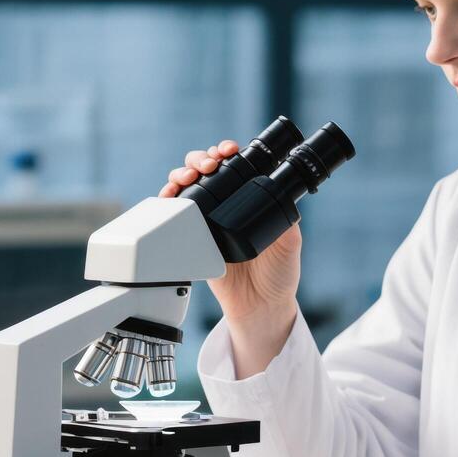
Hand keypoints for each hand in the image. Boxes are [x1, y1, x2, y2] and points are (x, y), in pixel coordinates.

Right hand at [161, 140, 300, 374]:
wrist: (260, 306)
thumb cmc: (278, 274)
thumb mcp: (289, 241)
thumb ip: (286, 218)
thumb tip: (283, 192)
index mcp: (249, 201)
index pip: (234, 167)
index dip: (227, 152)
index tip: (229, 150)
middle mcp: (226, 207)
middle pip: (204, 170)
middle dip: (201, 158)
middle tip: (209, 164)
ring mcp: (206, 221)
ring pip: (186, 187)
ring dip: (182, 173)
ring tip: (189, 176)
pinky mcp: (191, 239)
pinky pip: (174, 216)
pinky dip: (168, 201)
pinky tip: (170, 195)